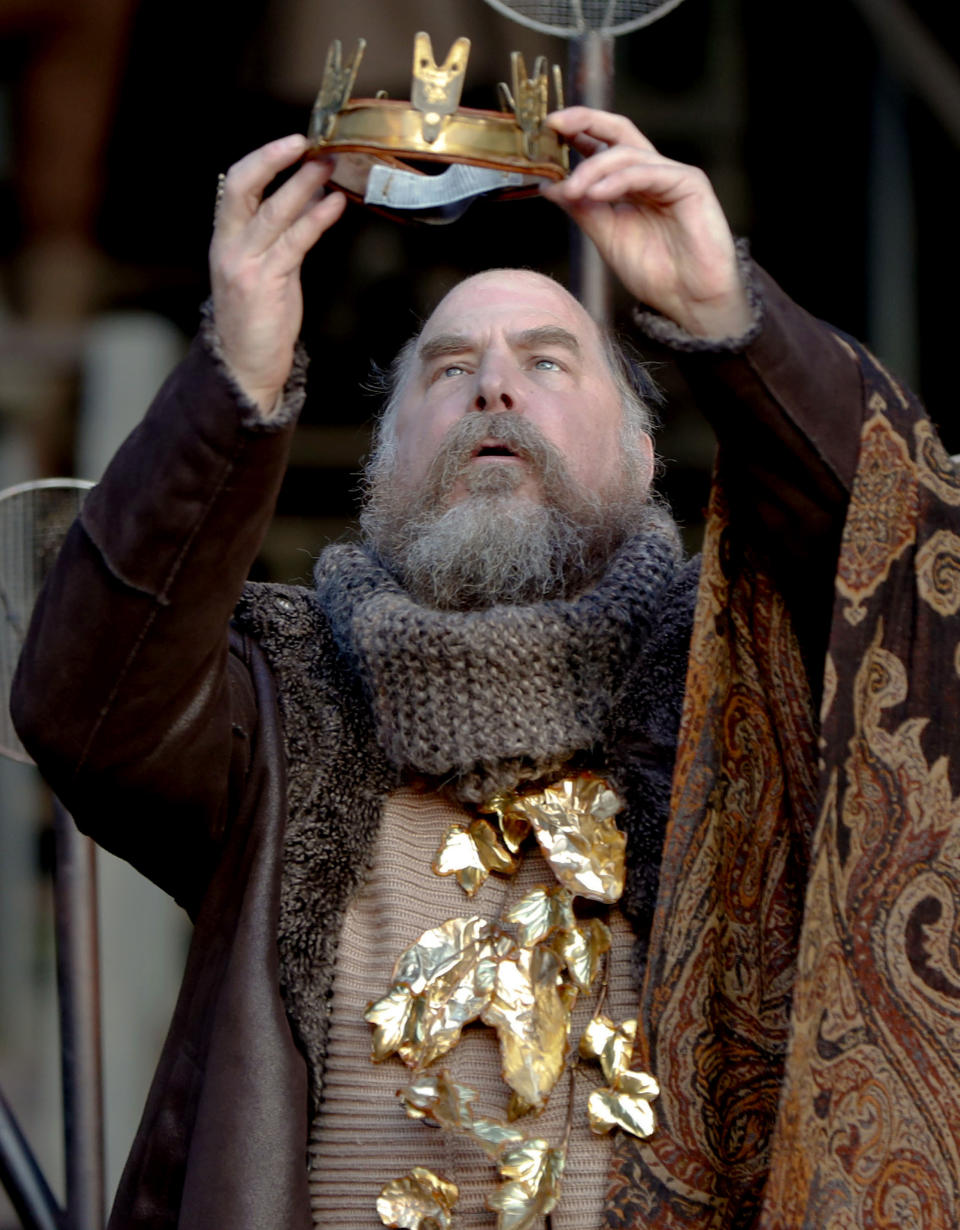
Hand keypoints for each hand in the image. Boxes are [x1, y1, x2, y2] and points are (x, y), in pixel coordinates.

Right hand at [209, 135, 345, 412]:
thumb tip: (308, 196)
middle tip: (308, 143)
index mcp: (225, 241)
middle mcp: (229, 248)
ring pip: (273, 212)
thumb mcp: (264, 271)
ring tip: (331, 167)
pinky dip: (316, 219)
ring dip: (304, 185)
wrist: (246, 368)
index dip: (262, 160)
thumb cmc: (259, 321)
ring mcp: (244, 265)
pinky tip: (335, 205)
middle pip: (244, 188)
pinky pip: (294, 243)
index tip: (292, 144)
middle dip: (274, 160)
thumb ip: (280, 236)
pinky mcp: (266, 284)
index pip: (235, 186)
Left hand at [542, 108, 750, 337]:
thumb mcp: (607, 237)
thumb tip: (549, 186)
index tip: (545, 131)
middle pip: (618, 132)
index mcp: (633, 184)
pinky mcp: (690, 183)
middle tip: (553, 125)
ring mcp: (672, 175)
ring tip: (571, 191)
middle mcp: (653, 172)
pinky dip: (618, 180)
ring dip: (592, 169)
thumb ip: (582, 209)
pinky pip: (647, 172)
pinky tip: (595, 193)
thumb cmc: (656, 273)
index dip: (578, 133)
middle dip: (585, 122)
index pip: (604, 145)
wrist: (690, 301)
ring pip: (626, 154)